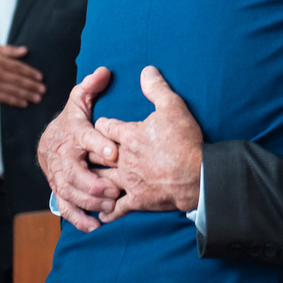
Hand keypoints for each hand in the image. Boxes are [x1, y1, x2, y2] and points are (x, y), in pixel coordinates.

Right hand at [0, 42, 43, 106]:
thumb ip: (10, 50)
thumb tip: (25, 50)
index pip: (18, 68)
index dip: (30, 73)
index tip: (40, 77)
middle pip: (17, 81)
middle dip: (31, 86)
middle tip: (43, 90)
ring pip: (12, 91)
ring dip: (26, 95)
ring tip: (37, 98)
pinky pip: (3, 98)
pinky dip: (14, 101)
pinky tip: (23, 103)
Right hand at [37, 67, 120, 232]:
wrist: (49, 142)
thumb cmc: (72, 120)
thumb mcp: (80, 100)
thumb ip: (91, 87)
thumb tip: (104, 71)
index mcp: (72, 132)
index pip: (84, 136)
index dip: (98, 143)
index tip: (114, 150)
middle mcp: (62, 156)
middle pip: (74, 171)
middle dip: (93, 181)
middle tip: (115, 188)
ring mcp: (58, 175)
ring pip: (69, 191)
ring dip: (89, 200)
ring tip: (110, 205)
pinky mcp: (59, 190)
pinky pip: (66, 206)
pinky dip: (78, 218)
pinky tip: (95, 226)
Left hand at [95, 66, 202, 222]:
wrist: (197, 175)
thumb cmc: (184, 140)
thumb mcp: (173, 106)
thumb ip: (156, 87)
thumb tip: (146, 70)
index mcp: (128, 135)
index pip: (105, 127)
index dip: (102, 124)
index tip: (102, 124)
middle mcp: (123, 159)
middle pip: (98, 154)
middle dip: (91, 152)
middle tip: (86, 152)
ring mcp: (128, 181)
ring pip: (102, 180)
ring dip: (94, 180)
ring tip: (87, 180)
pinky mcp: (137, 200)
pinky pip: (117, 208)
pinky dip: (108, 210)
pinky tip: (101, 212)